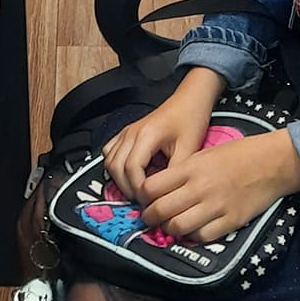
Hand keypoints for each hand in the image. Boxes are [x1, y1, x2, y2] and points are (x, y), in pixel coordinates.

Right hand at [103, 70, 223, 201]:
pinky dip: (115, 167)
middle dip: (127, 188)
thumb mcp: (189, 149)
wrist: (189, 100)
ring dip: (120, 179)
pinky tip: (130, 174)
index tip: (149, 200)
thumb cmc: (190, 119)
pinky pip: (110, 152)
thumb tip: (166, 195)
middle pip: (115, 167)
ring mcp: (126, 132)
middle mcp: (131, 133)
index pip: (131, 168)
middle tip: (143, 200)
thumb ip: (175, 173)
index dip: (137, 188)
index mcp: (146, 135)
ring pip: (109, 161)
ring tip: (138, 190)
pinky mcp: (126, 134)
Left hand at [139, 128, 299, 243]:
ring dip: (169, 229)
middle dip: (150, 217)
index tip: (144, 199)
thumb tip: (159, 190)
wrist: (273, 162)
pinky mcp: (231, 221)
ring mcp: (216, 206)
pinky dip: (193, 236)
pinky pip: (202, 236)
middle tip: (151, 218)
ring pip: (178, 227)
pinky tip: (193, 230)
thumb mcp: (204, 153)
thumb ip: (182, 171)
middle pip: (160, 210)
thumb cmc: (238, 154)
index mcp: (190, 167)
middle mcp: (200, 188)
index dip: (143, 196)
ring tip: (170, 226)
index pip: (151, 187)